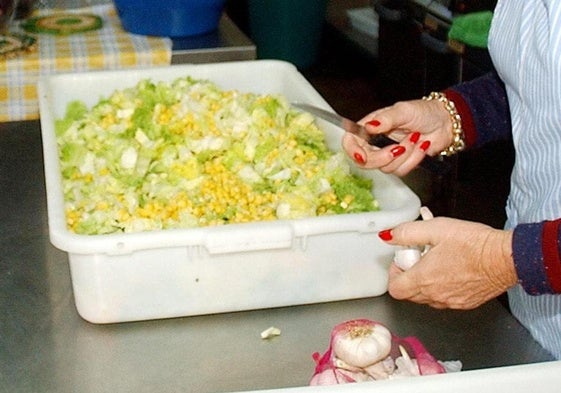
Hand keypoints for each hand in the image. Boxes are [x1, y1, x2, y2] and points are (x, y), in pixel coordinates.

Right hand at [342, 99, 453, 175]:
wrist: (444, 123)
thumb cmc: (423, 112)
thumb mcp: (404, 111)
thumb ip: (385, 119)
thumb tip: (369, 126)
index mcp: (370, 127)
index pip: (351, 141)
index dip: (352, 151)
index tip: (362, 155)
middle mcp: (376, 142)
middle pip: (365, 161)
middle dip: (383, 157)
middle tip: (398, 148)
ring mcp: (387, 154)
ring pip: (385, 168)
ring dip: (405, 155)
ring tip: (415, 139)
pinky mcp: (400, 163)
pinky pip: (401, 171)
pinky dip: (414, 159)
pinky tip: (421, 147)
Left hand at [380, 217, 517, 308]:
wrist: (506, 258)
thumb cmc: (474, 243)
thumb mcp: (435, 228)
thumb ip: (406, 232)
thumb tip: (388, 236)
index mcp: (424, 279)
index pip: (394, 289)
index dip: (394, 273)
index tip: (403, 259)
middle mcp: (435, 295)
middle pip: (409, 294)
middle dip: (409, 275)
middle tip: (420, 257)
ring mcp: (451, 302)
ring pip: (426, 298)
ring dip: (425, 282)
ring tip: (437, 261)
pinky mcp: (466, 303)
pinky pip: (444, 299)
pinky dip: (442, 287)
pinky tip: (452, 269)